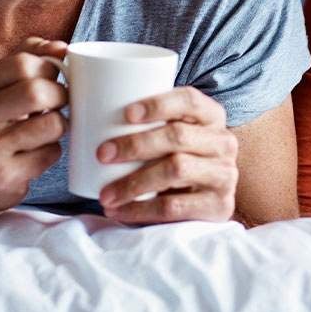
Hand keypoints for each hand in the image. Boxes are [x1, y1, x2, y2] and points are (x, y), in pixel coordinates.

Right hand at [0, 37, 69, 215]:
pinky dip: (52, 150)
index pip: (22, 63)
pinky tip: (35, 152)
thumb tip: (60, 48)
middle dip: (59, 94)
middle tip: (58, 101)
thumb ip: (25, 57)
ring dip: (60, 123)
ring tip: (47, 126)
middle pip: (37, 92)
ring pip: (51, 124)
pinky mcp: (6, 176)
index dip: (48, 67)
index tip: (51, 77)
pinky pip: (50, 154)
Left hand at [95, 87, 237, 223]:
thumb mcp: (173, 135)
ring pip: (176, 170)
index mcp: (212, 116)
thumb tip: (86, 106)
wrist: (205, 201)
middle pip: (178, 136)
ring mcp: (225, 175)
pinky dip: (142, 210)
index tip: (126, 114)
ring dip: (134, 182)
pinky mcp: (219, 206)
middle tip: (102, 154)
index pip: (190, 100)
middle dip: (135, 144)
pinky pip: (175, 206)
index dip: (159, 104)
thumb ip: (148, 120)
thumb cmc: (176, 159)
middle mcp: (223, 142)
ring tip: (105, 193)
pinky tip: (120, 211)